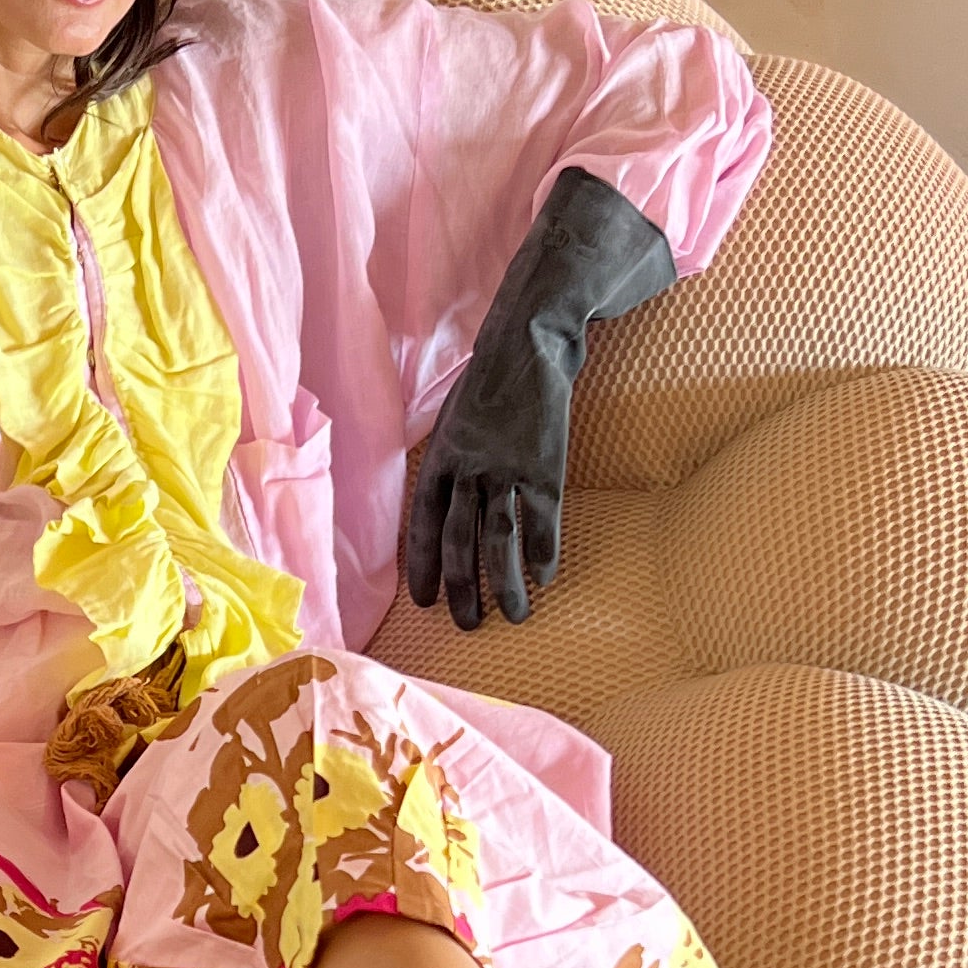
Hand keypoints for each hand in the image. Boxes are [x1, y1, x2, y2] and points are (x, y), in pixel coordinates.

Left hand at [405, 330, 568, 627]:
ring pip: (499, 539)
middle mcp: (466, 469)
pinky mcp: (544, 465)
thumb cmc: (491, 382)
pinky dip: (544, 552)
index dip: (422, 565)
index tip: (425, 601)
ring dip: (505, 584)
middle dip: (462, 589)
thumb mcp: (452, 421)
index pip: (421, 524)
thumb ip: (449, 463)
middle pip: (458, 541)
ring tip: (516, 615)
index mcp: (439, 459)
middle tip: (468, 625)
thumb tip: (448, 504)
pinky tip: (545, 577)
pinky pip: (542, 520)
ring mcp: (505, 469)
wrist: (529, 342)